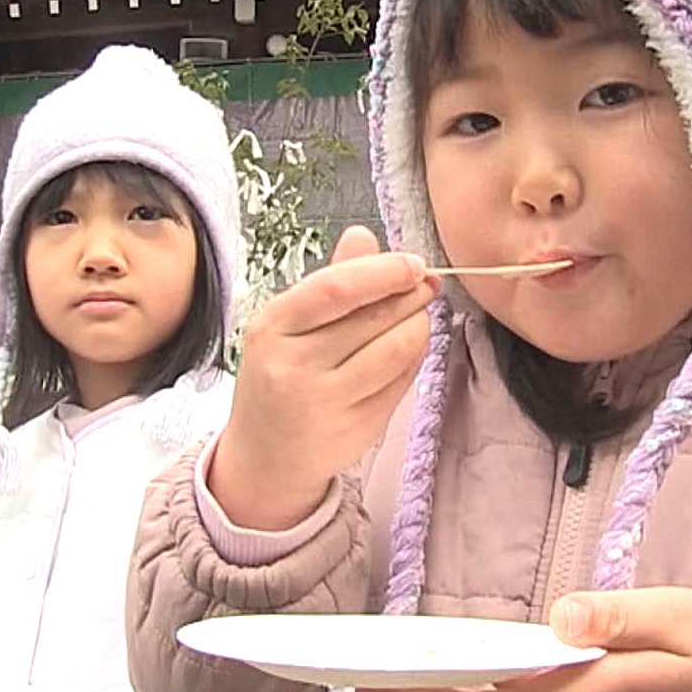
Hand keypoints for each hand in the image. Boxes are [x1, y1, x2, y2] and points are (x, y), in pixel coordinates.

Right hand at [212, 226, 438, 529]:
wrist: (263, 457)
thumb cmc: (278, 377)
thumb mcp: (287, 325)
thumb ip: (330, 281)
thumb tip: (364, 235)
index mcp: (272, 328)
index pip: (336, 289)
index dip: (384, 272)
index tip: (414, 264)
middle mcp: (293, 366)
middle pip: (372, 318)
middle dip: (411, 295)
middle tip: (428, 284)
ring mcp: (325, 403)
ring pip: (396, 351)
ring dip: (419, 326)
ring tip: (419, 316)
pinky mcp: (355, 430)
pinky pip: (401, 383)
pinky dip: (414, 359)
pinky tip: (408, 350)